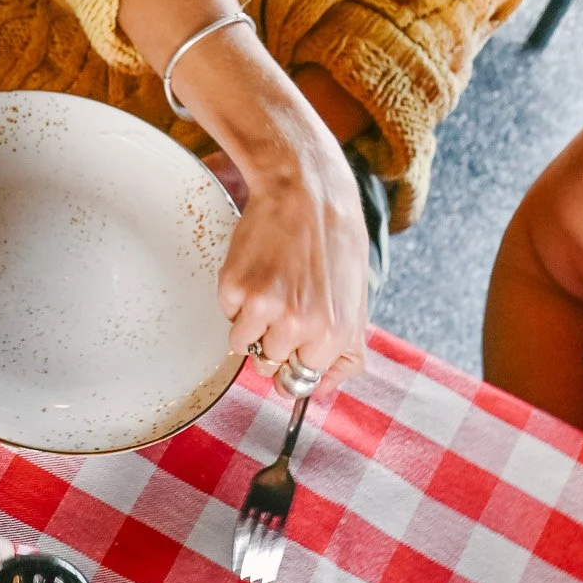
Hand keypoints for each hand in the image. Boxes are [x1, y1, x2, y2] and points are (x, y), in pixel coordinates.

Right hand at [219, 123, 369, 391]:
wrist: (309, 192)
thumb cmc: (335, 243)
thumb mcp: (355, 301)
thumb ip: (345, 353)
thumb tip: (323, 391)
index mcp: (334, 335)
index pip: (300, 382)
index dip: (295, 361)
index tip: (295, 342)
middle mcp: (300, 326)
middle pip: (268, 366)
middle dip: (272, 340)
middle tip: (286, 300)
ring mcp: (265, 308)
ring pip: (243, 345)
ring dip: (251, 321)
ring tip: (272, 283)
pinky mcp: (236, 289)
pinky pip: (227, 314)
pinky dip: (236, 296)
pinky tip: (258, 268)